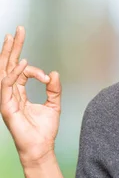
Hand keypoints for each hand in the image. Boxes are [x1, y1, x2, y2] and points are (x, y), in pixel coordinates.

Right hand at [0, 26, 61, 166]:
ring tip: (12, 37)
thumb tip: (55, 73)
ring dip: (8, 54)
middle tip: (18, 30)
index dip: (33, 68)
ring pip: (4, 71)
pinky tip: (22, 63)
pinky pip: (6, 86)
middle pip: (8, 65)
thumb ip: (54, 89)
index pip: (20, 71)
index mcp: (19, 92)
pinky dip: (14, 74)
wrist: (41, 147)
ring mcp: (6, 99)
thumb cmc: (44, 130)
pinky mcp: (6, 107)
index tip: (47, 77)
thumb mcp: (53, 105)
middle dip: (12, 47)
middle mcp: (10, 93)